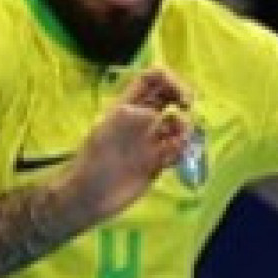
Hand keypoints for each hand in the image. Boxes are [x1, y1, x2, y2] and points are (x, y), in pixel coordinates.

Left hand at [65, 67, 195, 223]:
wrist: (89, 197)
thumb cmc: (91, 163)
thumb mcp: (107, 132)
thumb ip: (133, 118)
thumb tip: (158, 115)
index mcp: (127, 107)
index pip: (152, 79)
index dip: (170, 80)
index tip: (181, 97)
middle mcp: (141, 121)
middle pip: (170, 97)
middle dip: (184, 99)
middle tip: (188, 111)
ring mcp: (150, 141)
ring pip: (177, 124)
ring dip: (184, 128)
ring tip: (176, 144)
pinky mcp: (157, 163)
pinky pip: (177, 150)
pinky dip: (181, 151)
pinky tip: (172, 160)